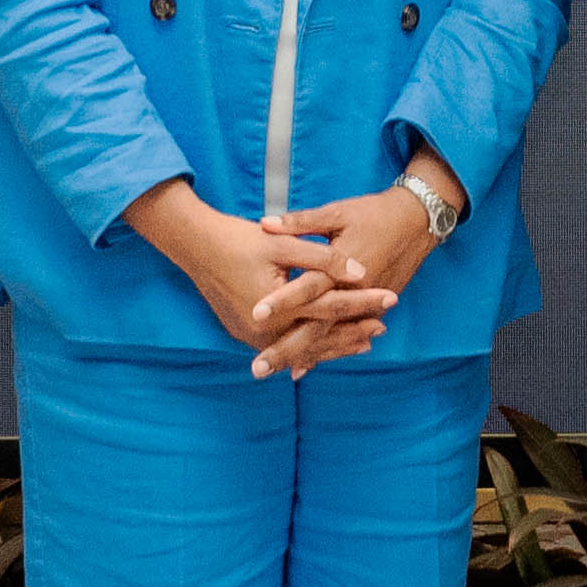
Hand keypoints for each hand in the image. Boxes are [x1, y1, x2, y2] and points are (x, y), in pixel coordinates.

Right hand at [124, 190, 367, 373]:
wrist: (195, 246)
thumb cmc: (239, 239)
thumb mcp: (283, 242)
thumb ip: (324, 258)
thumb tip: (361, 271)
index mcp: (279, 307)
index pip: (332, 306)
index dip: (364, 301)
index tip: (391, 297)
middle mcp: (265, 330)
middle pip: (320, 335)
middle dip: (353, 331)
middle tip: (383, 327)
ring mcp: (253, 337)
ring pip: (303, 346)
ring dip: (333, 344)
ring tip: (364, 342)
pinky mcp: (246, 334)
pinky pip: (285, 344)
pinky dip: (309, 345)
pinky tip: (324, 348)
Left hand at [262, 176, 450, 376]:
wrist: (416, 223)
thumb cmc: (374, 214)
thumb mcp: (337, 212)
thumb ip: (300, 222)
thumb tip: (265, 224)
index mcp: (342, 267)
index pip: (306, 288)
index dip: (281, 300)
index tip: (255, 314)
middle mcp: (353, 293)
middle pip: (316, 327)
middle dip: (286, 349)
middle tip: (258, 368)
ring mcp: (364, 306)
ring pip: (330, 337)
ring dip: (303, 356)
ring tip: (274, 372)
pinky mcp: (372, 311)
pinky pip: (343, 335)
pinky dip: (324, 351)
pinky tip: (304, 366)